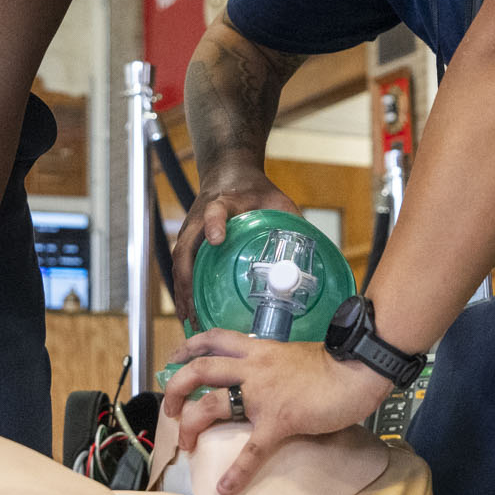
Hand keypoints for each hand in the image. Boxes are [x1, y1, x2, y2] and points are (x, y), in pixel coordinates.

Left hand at [156, 328, 388, 494]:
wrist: (358, 369)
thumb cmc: (333, 364)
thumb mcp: (292, 356)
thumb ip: (272, 366)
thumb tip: (262, 379)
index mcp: (257, 349)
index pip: (212, 339)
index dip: (187, 349)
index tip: (174, 361)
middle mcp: (252, 367)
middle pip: (199, 369)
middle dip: (175, 389)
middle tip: (170, 409)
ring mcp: (262, 394)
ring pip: (210, 403)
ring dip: (190, 424)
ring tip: (186, 443)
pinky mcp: (279, 420)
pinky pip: (252, 450)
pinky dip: (237, 472)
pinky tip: (226, 488)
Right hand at [171, 168, 299, 320]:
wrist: (229, 174)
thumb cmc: (253, 188)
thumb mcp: (276, 199)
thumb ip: (292, 220)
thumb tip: (314, 253)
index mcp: (224, 203)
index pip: (216, 210)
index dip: (215, 224)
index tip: (217, 239)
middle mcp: (200, 218)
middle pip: (186, 249)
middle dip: (188, 281)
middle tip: (196, 309)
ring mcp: (192, 231)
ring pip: (180, 263)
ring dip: (182, 292)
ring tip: (191, 320)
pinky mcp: (190, 241)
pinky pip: (182, 268)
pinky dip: (183, 291)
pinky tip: (189, 313)